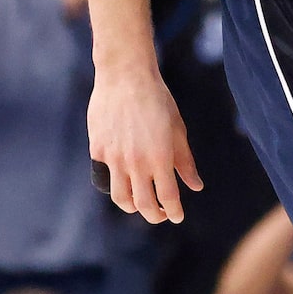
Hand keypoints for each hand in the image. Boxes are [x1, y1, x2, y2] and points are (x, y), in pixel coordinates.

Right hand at [89, 62, 203, 223]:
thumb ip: (185, 161)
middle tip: (162, 214)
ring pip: (121, 197)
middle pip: (143, 205)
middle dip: (155, 215)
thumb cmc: (157, 101)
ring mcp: (113, 158)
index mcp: (160, 158)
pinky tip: (125, 179)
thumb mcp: (177, 130)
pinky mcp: (97, 151)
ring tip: (142, 203)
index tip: (178, 216)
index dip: (174, 211)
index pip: (168, 197)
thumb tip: (195, 186)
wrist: (125, 77)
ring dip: (133, 206)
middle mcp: (135, 163)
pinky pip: (105, 177)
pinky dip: (116, 183)